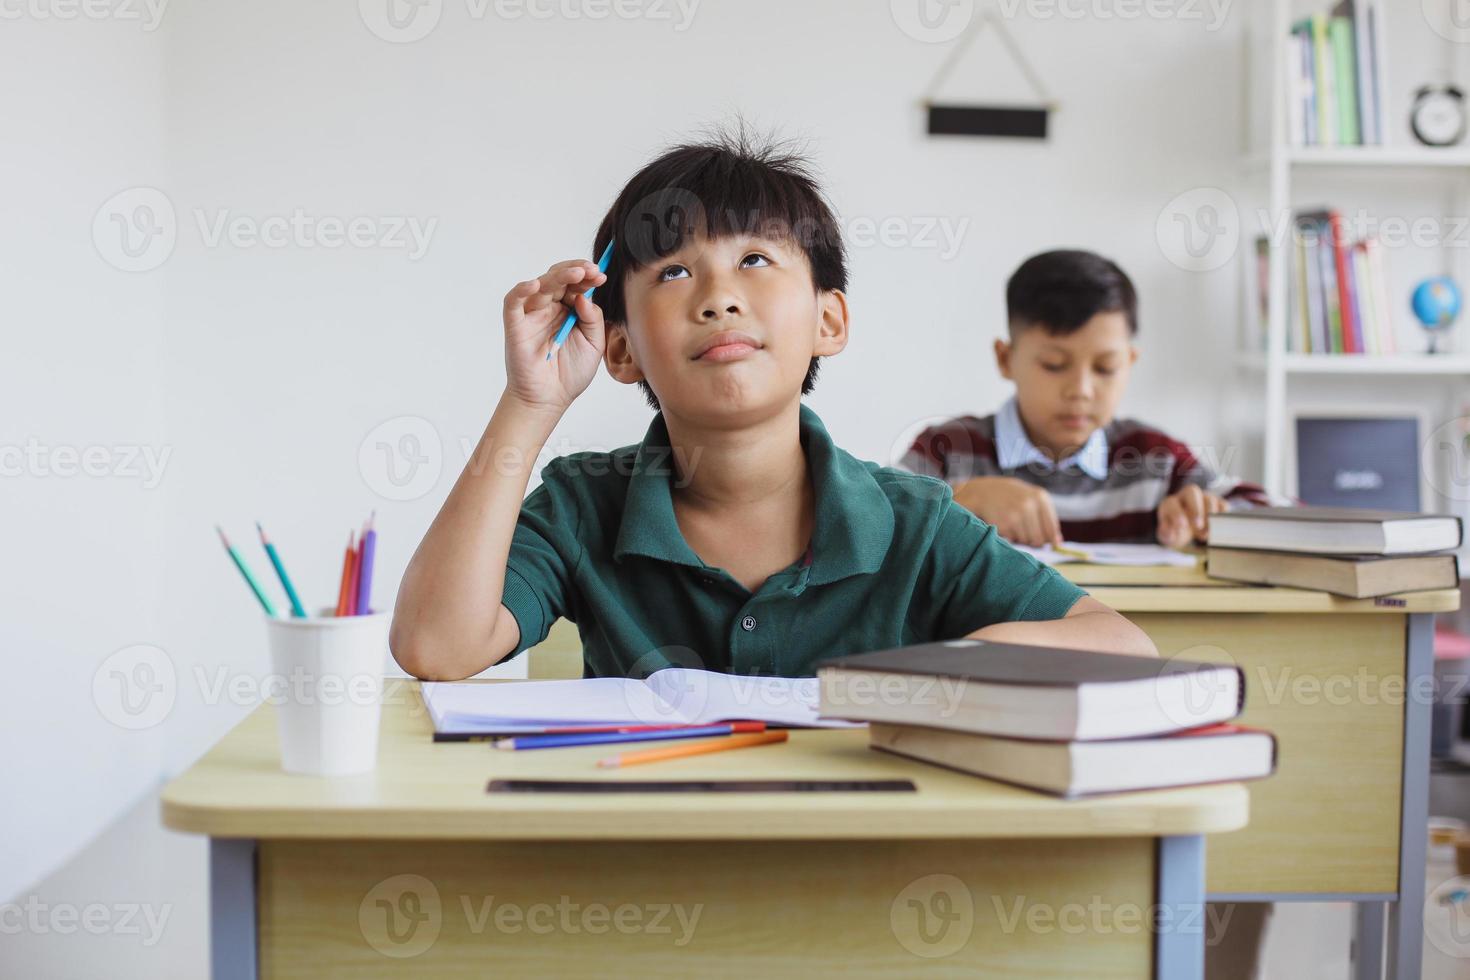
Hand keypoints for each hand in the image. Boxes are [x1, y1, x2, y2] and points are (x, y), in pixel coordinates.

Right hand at [501, 258, 608, 415]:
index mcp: (568, 310)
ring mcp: (532, 315)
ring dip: (558, 276)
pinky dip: (521, 290)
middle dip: (576, 271)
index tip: (601, 276)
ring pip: (540, 285)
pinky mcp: (516, 325)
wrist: (550, 399)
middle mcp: (550, 308)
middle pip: (559, 279)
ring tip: (577, 273)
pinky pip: (513, 302)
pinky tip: (535, 284)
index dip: (587, 277)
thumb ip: (593, 319)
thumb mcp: (594, 344)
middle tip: (592, 270)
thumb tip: (585, 297)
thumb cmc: (570, 373)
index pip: (576, 285)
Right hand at [953, 476, 1062, 546]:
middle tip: (1025, 533)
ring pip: (1026, 541)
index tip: (1051, 545)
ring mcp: (1015, 516)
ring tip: (1013, 525)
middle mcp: (1029, 505)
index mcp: (1040, 497)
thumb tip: (1057, 542)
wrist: (981, 491)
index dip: (1051, 539)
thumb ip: (1045, 517)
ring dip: (1020, 539)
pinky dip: (1009, 537)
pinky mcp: (1003, 525)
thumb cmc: (1010, 495)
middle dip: (1033, 541)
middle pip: (1039, 539)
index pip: (1052, 528)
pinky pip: (1012, 541)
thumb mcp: (1030, 497)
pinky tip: (1004, 524)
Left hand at [1156, 486, 1226, 547]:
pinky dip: (1222, 516)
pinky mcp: (1217, 503)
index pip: (1171, 503)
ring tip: (1206, 533)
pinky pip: (1223, 505)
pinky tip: (1218, 527)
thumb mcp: (1167, 536)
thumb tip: (1171, 533)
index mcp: (1170, 503)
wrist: (1187, 530)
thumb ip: (1166, 534)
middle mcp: (1186, 496)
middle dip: (1196, 509)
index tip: (1182, 526)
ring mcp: (1203, 498)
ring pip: (1209, 499)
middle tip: (1198, 526)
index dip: (1176, 513)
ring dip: (1210, 516)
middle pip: (1192, 492)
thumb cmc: (1175, 531)